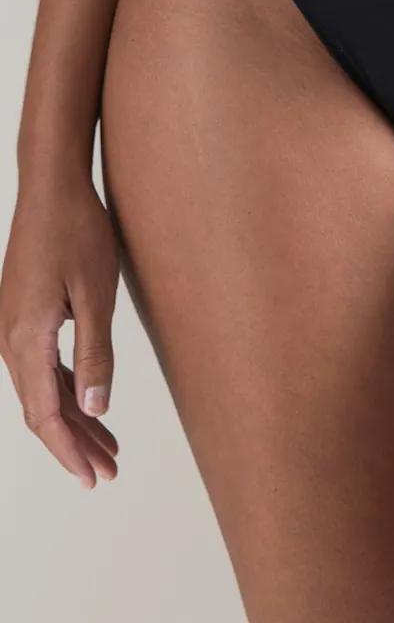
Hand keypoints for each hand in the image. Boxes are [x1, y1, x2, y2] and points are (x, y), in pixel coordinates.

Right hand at [0, 173, 120, 487]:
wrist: (51, 189)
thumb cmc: (78, 234)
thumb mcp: (96, 295)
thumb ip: (96, 354)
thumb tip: (94, 410)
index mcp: (26, 340)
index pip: (45, 415)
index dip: (69, 451)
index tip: (93, 478)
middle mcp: (10, 340)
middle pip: (41, 410)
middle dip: (74, 445)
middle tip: (109, 472)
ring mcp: (13, 328)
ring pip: (41, 391)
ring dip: (72, 421)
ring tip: (108, 447)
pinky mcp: (22, 316)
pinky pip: (41, 367)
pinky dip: (66, 391)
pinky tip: (88, 403)